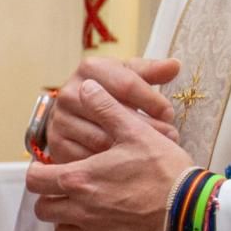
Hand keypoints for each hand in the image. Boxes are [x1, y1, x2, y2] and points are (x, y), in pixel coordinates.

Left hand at [28, 80, 196, 230]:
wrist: (190, 210)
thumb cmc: (164, 171)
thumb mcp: (136, 131)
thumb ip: (107, 109)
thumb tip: (88, 88)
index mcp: (79, 180)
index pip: (35, 180)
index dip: (37, 172)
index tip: (47, 168)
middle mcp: (79, 211)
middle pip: (43, 209)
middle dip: (49, 198)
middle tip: (66, 187)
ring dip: (67, 219)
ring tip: (85, 206)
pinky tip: (107, 226)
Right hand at [47, 56, 181, 163]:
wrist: (74, 112)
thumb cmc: (109, 91)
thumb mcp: (129, 76)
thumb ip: (151, 71)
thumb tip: (174, 66)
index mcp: (89, 68)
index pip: (126, 84)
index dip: (151, 101)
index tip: (168, 114)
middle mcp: (69, 92)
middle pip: (113, 114)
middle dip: (146, 127)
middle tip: (168, 136)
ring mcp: (60, 120)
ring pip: (101, 139)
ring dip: (129, 149)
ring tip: (153, 151)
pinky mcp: (55, 144)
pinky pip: (87, 158)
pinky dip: (109, 164)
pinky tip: (128, 164)